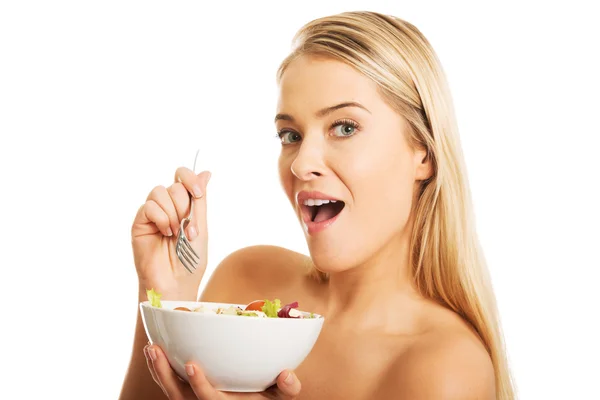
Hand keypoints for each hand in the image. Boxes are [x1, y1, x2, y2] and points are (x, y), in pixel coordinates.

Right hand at [131, 167, 211, 299]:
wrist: (176, 282)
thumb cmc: (190, 260)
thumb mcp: (201, 226)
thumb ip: (200, 199)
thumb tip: (206, 172)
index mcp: (184, 206)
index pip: (182, 177)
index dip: (190, 178)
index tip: (198, 193)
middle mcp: (167, 207)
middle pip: (174, 186)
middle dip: (185, 206)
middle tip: (187, 229)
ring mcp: (153, 214)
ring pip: (160, 192)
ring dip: (173, 213)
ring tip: (175, 234)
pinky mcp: (140, 223)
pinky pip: (149, 206)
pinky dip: (161, 219)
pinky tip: (164, 234)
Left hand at [144, 345, 301, 399]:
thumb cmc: (268, 398)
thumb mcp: (282, 397)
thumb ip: (288, 388)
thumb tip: (287, 374)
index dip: (199, 385)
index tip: (192, 364)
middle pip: (178, 396)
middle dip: (164, 373)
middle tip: (155, 348)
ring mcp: (194, 399)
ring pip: (170, 389)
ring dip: (158, 368)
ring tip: (151, 346)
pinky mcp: (188, 392)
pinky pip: (170, 383)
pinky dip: (161, 368)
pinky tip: (156, 349)